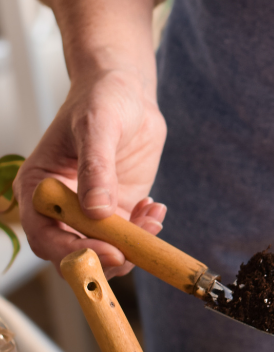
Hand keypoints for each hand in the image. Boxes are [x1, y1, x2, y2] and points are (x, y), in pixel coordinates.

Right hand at [14, 65, 167, 277]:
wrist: (127, 93)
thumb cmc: (101, 99)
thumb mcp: (97, 128)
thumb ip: (96, 169)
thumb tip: (96, 212)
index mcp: (40, 188)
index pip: (46, 236)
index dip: (74, 251)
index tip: (109, 251)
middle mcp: (62, 207)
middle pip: (75, 254)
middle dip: (107, 258)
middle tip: (137, 248)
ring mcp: (92, 212)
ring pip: (107, 251)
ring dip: (133, 245)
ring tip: (152, 216)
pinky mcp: (119, 211)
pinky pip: (131, 238)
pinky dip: (147, 233)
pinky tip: (155, 207)